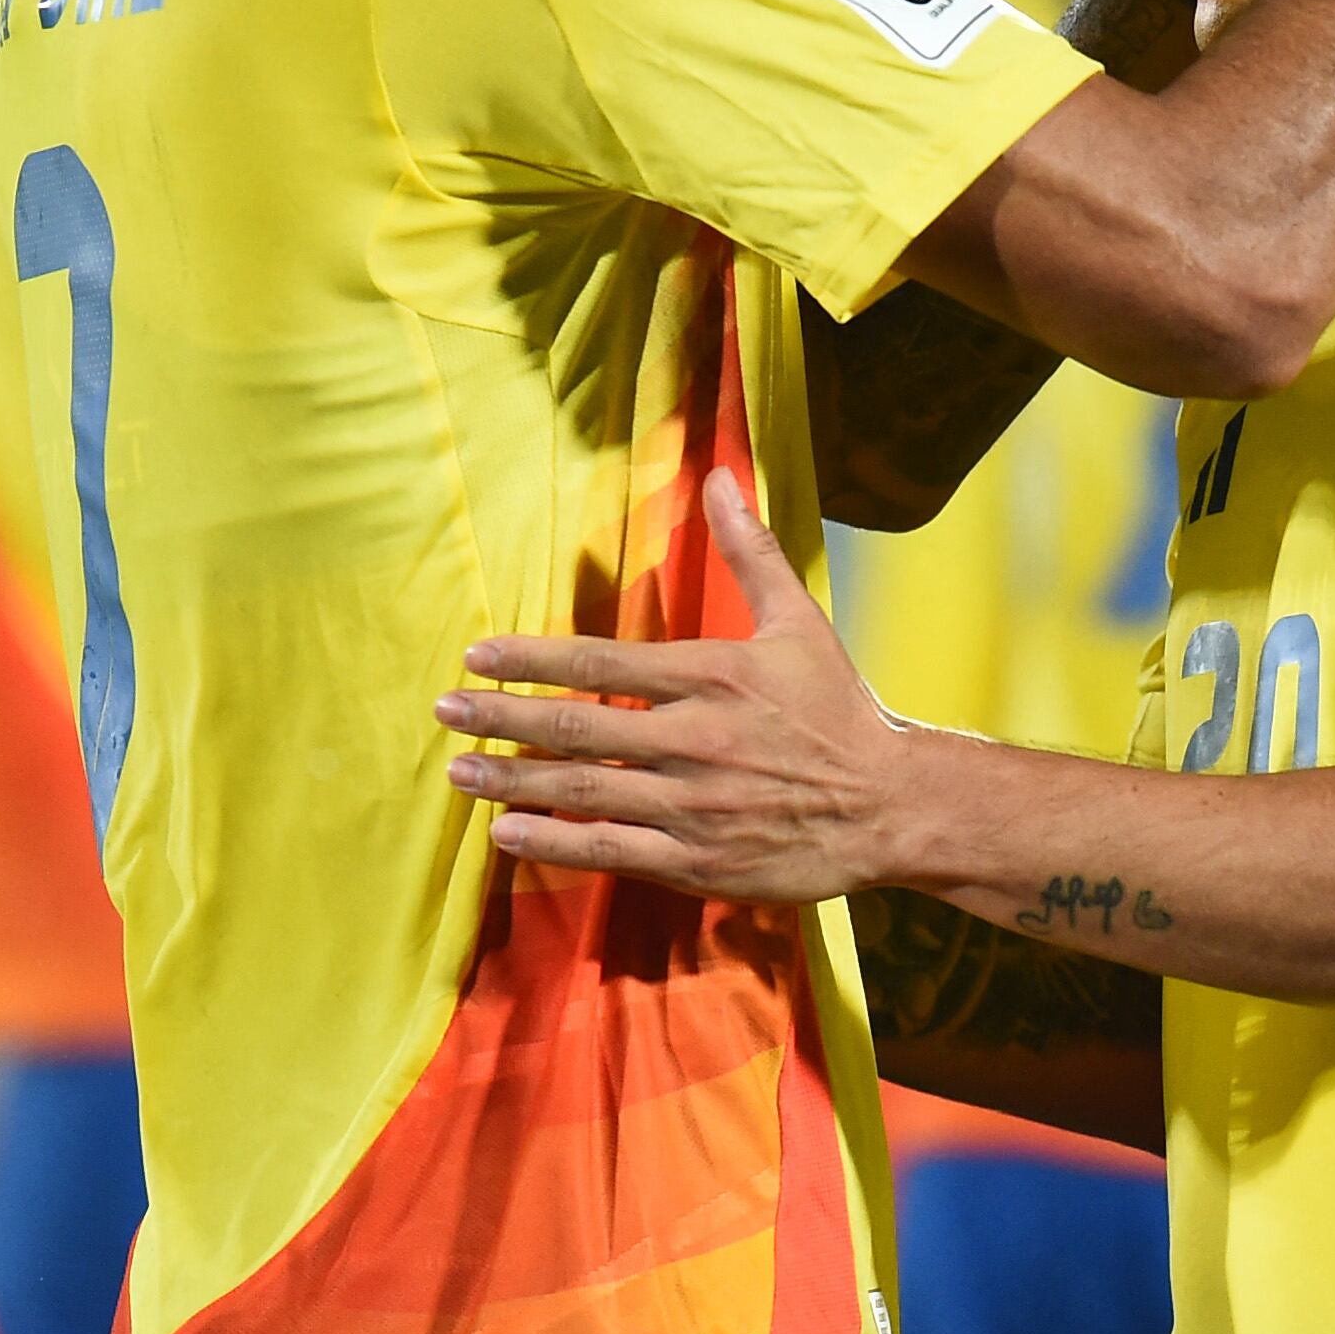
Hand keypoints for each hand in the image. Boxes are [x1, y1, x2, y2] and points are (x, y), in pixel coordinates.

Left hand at [439, 469, 933, 901]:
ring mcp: (693, 804)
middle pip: (575, 728)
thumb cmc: (839, 709)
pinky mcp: (698, 859)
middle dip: (500, 719)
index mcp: (712, 675)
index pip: (600, 661)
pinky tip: (507, 835)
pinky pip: (610, 849)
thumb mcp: (798, 619)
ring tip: (458, 772)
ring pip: (582, 791)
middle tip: (444, 711)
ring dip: (512, 781)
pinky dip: (553, 843)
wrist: (890, 804)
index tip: (477, 655)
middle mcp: (693, 739)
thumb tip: (720, 474)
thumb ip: (749, 548)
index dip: (531, 657)